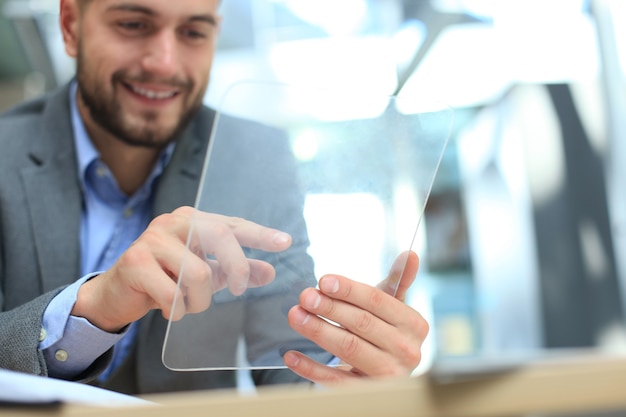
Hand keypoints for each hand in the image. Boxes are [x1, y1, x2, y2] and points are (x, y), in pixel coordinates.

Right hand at [71, 206, 291, 331]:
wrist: (117, 294)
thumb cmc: (165, 280)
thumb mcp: (205, 275)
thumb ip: (234, 271)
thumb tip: (269, 272)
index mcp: (193, 220)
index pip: (233, 224)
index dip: (260, 234)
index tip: (285, 243)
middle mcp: (173, 222)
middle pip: (220, 236)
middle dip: (237, 267)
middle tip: (239, 290)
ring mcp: (152, 238)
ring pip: (198, 273)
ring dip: (199, 301)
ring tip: (187, 305)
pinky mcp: (135, 261)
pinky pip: (172, 294)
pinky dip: (177, 310)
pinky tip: (168, 309)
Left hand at [284, 251, 427, 384]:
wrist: (387, 373)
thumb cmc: (386, 332)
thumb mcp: (393, 307)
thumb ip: (398, 281)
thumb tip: (411, 254)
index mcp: (413, 324)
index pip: (377, 301)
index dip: (349, 290)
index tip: (323, 280)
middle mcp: (406, 350)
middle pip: (362, 323)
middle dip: (330, 308)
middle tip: (305, 296)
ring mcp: (388, 374)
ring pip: (349, 348)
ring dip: (318, 330)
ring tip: (295, 316)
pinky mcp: (366, 392)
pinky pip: (335, 380)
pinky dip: (312, 368)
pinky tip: (292, 355)